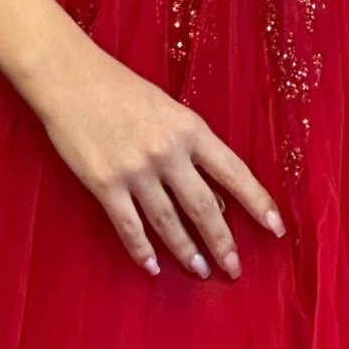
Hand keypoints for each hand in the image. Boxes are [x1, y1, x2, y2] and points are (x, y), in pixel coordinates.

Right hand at [37, 27, 286, 280]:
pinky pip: (129, 226)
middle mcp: (168, 152)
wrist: (71, 77)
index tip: (277, 228)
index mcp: (189, 128)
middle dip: (223, 242)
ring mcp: (136, 170)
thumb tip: (212, 196)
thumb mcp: (167, 109)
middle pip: (204, 207)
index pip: (234, 172)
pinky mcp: (105, 183)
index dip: (258, 203)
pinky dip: (143, 250)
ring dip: (187, 251)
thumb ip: (190, 147)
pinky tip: (153, 267)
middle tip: (234, 269)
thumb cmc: (121, 89)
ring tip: (200, 270)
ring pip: (169, 223)